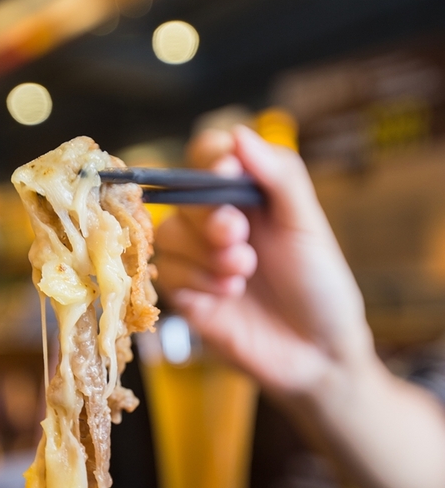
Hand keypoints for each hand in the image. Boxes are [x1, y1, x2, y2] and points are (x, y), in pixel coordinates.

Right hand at [155, 125, 374, 399]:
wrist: (318, 353)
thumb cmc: (321, 287)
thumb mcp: (308, 226)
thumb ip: (279, 177)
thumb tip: (239, 133)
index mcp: (248, 197)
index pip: (208, 156)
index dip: (209, 157)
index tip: (226, 170)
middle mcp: (218, 223)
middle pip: (182, 194)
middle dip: (208, 213)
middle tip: (238, 236)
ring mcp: (198, 260)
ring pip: (168, 234)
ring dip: (204, 252)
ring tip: (243, 273)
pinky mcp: (186, 296)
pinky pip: (166, 274)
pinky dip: (197, 280)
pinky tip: (230, 294)